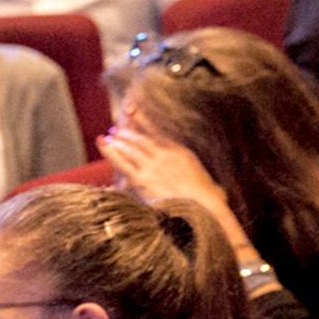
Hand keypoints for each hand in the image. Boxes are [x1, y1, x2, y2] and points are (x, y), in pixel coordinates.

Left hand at [98, 127, 237, 232]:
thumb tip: (215, 190)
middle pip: (141, 138)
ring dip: (119, 140)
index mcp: (180, 152)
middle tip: (117, 128)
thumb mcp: (207, 183)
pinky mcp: (141, 179)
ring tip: (108, 136)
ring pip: (130, 148)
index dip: (144, 121)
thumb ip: (201, 179)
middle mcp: (164, 155)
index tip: (134, 111)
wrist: (202, 207)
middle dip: (128, 132)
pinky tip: (103, 143)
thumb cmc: (207, 200)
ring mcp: (152, 166)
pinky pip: (122, 162)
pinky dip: (111, 151)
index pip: (157, 132)